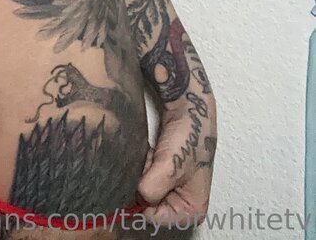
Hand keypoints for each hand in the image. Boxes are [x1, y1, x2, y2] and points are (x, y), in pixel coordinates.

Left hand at [136, 93, 216, 229]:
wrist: (188, 108)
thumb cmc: (188, 136)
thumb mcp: (168, 168)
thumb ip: (150, 190)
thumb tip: (135, 197)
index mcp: (191, 211)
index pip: (152, 218)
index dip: (142, 198)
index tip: (146, 176)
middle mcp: (182, 203)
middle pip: (146, 203)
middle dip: (144, 182)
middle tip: (153, 163)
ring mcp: (172, 187)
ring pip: (142, 188)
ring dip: (142, 171)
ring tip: (155, 155)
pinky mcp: (163, 173)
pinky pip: (143, 175)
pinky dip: (143, 164)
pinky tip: (152, 153)